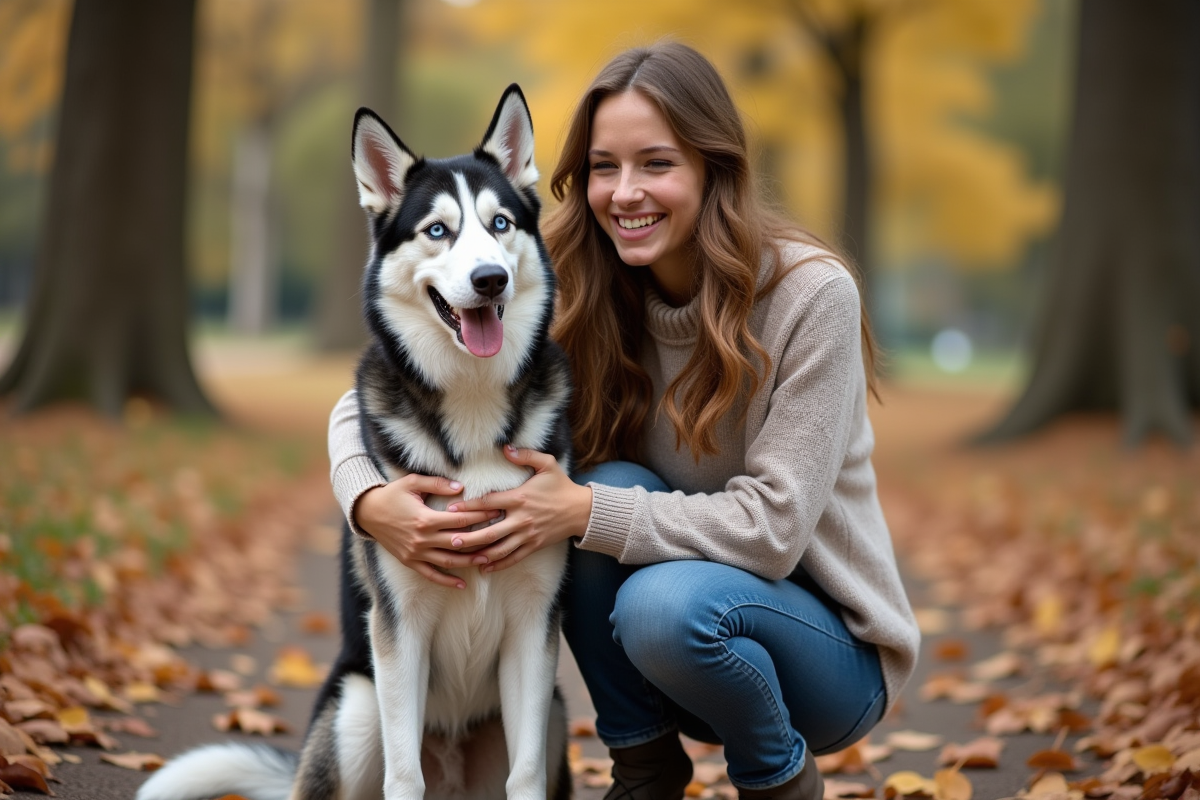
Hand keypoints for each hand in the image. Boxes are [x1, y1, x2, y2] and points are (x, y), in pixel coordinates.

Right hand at [354, 473, 501, 588]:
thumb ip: (438, 484)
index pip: (460, 520)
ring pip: (448, 561)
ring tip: (488, 560)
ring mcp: (416, 553)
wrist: (367, 512)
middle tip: (501, 536)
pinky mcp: (410, 561)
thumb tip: (461, 487)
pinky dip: (447, 581)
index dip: (480, 516)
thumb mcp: (412, 482)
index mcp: (425, 519)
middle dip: (482, 539)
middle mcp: (422, 539)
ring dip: (469, 562)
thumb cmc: (391, 494)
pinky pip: (431, 574)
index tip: (496, 512)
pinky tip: (462, 584)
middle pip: (459, 542)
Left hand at [446, 445, 592, 573]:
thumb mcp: (547, 464)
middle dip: (468, 538)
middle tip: (448, 540)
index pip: (488, 503)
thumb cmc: (562, 485)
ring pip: (499, 549)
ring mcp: (527, 535)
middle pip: (489, 532)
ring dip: (479, 554)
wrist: (582, 510)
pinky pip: (513, 558)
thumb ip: (526, 455)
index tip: (451, 510)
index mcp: (520, 498)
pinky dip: (498, 564)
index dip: (469, 507)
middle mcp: (521, 519)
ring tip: (461, 557)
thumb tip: (506, 448)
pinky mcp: (534, 545)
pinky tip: (484, 568)